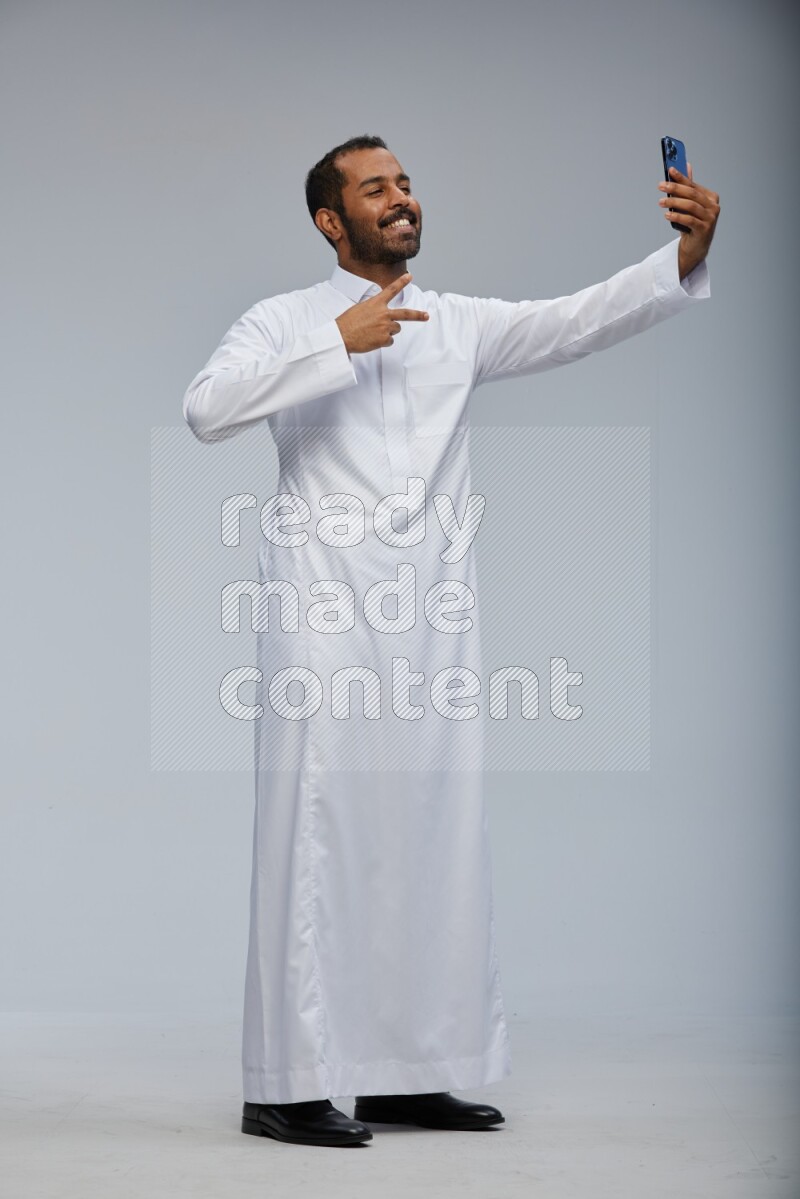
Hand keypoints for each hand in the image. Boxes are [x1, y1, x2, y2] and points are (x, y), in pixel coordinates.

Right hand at [335, 272, 428, 354]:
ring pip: (396, 329)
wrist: (341, 336)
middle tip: (426, 316)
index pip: (391, 290)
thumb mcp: (360, 309)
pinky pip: (390, 341)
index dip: (401, 282)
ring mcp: (385, 326)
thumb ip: (374, 309)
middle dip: (417, 315)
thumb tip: (381, 316)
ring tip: (374, 332)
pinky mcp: (384, 339)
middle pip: (405, 314)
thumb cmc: (347, 323)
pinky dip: (383, 342)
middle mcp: (383, 313)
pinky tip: (372, 340)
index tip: (409, 276)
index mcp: (376, 303)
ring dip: (389, 331)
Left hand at [658, 164, 719, 278]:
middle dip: (675, 188)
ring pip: (691, 206)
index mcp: (711, 197)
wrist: (695, 247)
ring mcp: (711, 218)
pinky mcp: (705, 229)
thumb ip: (688, 187)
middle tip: (661, 186)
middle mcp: (713, 206)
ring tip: (661, 202)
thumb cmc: (691, 224)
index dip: (681, 177)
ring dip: (674, 202)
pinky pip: (689, 220)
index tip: (670, 170)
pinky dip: (677, 216)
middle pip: (692, 194)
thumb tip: (686, 165)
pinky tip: (667, 215)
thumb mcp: (689, 205)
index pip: (693, 185)